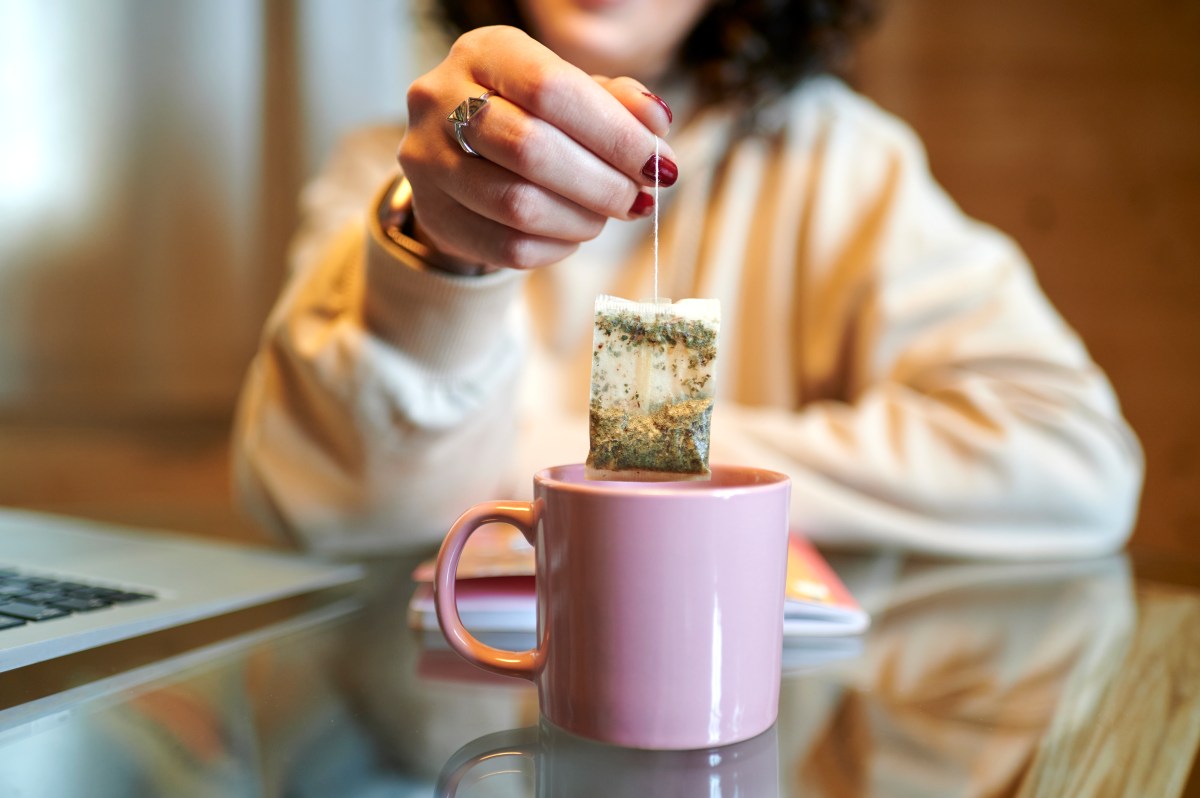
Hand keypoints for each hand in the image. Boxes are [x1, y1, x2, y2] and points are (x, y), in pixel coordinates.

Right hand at [397, 26, 675, 273]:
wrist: (462, 156)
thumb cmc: (530, 116)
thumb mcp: (572, 93)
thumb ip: (616, 101)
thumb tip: (656, 122)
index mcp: (484, 52)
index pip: (550, 89)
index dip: (613, 132)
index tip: (657, 163)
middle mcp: (441, 99)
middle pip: (531, 149)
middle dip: (601, 182)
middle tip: (637, 198)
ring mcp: (428, 160)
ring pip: (517, 205)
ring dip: (581, 219)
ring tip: (606, 214)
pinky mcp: (433, 213)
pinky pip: (506, 246)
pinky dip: (556, 247)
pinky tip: (573, 233)